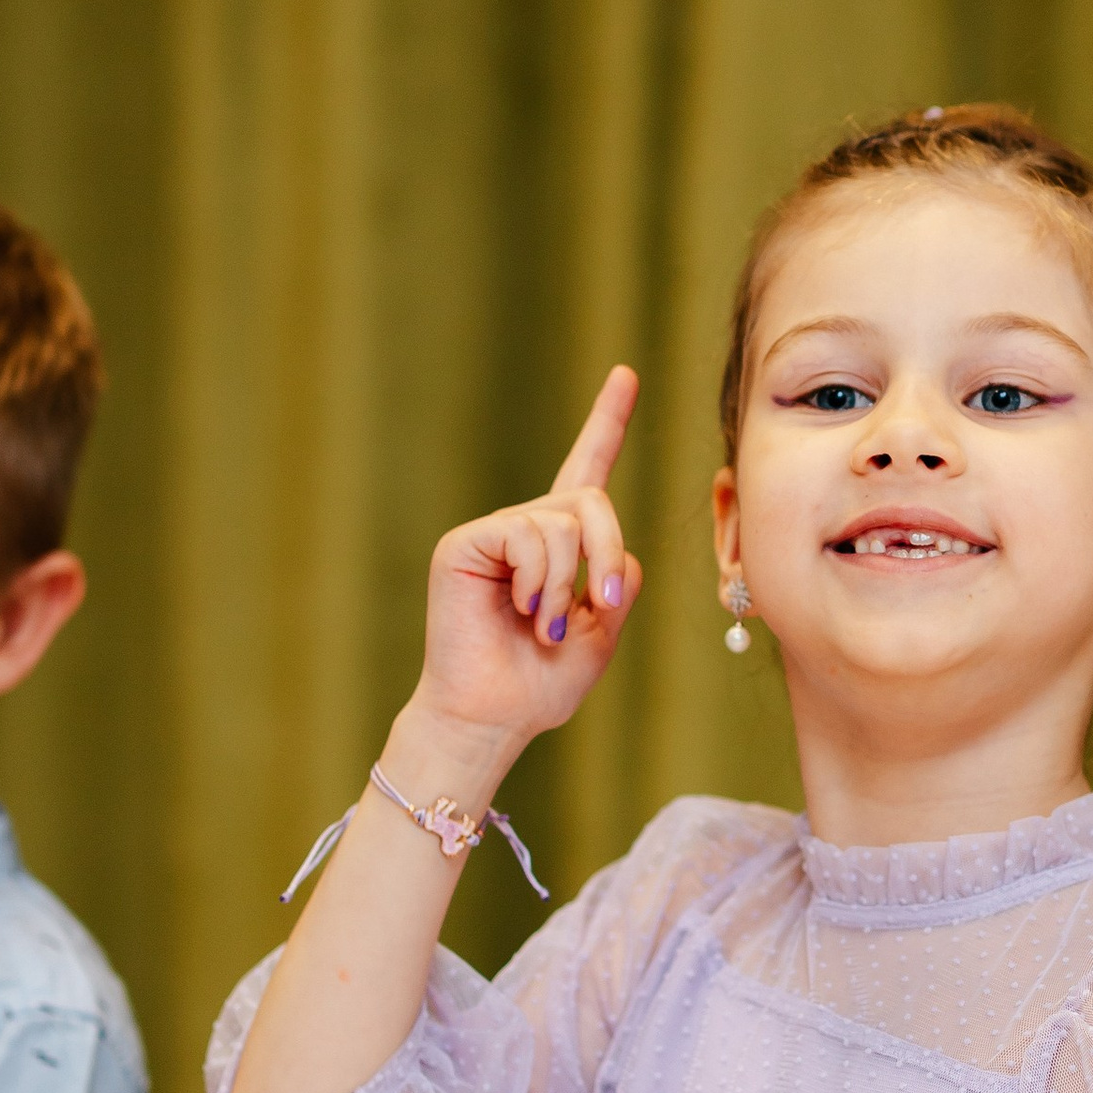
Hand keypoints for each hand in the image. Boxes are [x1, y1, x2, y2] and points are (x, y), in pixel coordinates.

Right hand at [408, 365, 642, 751]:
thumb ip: (619, 582)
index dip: (605, 422)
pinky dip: (540, 578)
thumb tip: (621, 555)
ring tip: (546, 624)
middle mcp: (525, 529)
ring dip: (568, 583)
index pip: (586, 470)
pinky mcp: (465, 543)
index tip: (627, 374)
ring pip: (563, 521)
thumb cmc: (540, 684)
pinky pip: (527, 533)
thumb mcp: (602, 633)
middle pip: (592, 498)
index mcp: (558, 546)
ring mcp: (493, 533)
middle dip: (609, 552)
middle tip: (603, 605)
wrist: (493, 719)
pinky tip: (524, 610)